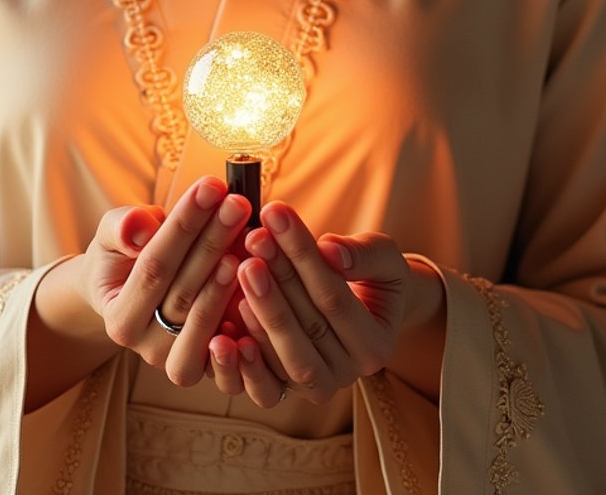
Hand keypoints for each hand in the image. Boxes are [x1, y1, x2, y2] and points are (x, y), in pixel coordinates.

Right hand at [77, 177, 251, 388]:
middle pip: (184, 292)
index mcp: (119, 319)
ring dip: (228, 283)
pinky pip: (228, 354)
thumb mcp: (111, 236)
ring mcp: (178, 362)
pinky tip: (262, 288)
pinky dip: (245, 322)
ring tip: (247, 243)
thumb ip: (121, 228)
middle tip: (239, 202)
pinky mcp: (208, 367)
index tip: (210, 187)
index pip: (154, 266)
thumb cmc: (124, 256)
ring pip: (205, 323)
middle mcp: (146, 348)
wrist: (131, 295)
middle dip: (213, 241)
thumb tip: (140, 229)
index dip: (183, 225)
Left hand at [207, 202, 412, 407]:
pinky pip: (265, 386)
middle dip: (278, 278)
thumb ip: (362, 254)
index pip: (334, 296)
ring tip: (240, 268)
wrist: (368, 307)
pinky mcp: (286, 392)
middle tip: (253, 238)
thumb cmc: (373, 273)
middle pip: (308, 326)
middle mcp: (348, 374)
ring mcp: (316, 388)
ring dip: (261, 311)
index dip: (303, 255)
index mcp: (376, 346)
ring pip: (286, 357)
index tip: (275, 213)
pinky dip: (244, 362)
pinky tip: (224, 328)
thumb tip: (329, 250)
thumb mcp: (382, 257)